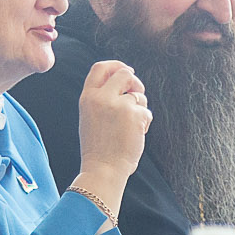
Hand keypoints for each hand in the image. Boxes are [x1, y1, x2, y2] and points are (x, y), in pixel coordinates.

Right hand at [74, 59, 151, 201]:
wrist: (103, 169)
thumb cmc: (98, 146)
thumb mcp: (91, 116)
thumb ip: (102, 97)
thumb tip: (125, 78)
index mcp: (87, 97)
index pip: (100, 68)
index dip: (116, 66)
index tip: (126, 70)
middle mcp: (102, 98)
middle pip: (125, 74)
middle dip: (135, 83)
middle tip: (137, 94)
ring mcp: (119, 105)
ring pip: (139, 96)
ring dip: (140, 108)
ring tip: (130, 127)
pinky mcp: (135, 115)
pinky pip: (146, 112)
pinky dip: (145, 123)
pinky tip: (135, 135)